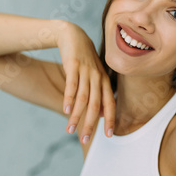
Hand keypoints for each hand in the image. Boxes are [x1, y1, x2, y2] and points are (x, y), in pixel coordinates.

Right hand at [56, 21, 114, 142]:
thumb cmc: (85, 60)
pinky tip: (65, 110)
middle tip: (85, 140)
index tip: (109, 136)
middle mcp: (98, 77)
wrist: (73, 35)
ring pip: (83, 98)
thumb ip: (99, 94)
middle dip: (91, 124)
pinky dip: (69, 98)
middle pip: (96, 105)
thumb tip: (102, 114)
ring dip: (76, 116)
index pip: (110, 103)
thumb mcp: (94, 76)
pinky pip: (71, 85)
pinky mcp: (73, 65)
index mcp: (105, 81)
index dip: (110, 119)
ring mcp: (86, 71)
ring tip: (70, 131)